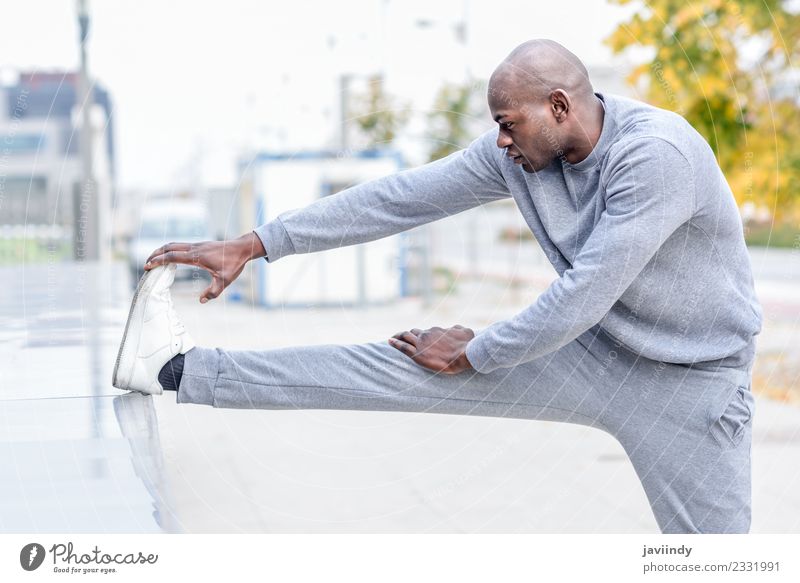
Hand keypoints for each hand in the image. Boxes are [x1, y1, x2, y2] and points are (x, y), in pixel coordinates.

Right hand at [144, 232, 265, 302]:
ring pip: (174, 244)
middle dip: (155, 254)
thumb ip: (213, 292)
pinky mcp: (200, 245)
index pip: (172, 257)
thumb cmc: (234, 264)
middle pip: (168, 247)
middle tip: (145, 263)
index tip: (147, 266)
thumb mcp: (225, 281)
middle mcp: (194, 248)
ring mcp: (196, 245)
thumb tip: (201, 301)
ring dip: (162, 250)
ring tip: (154, 259)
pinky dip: (171, 250)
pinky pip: (180, 245)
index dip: (158, 261)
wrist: (242, 248)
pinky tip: (170, 257)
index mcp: (196, 256)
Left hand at [389, 325, 474, 373]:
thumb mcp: (465, 331)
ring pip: (406, 336)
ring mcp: (421, 344)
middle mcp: (427, 334)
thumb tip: (455, 327)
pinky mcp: (417, 354)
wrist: (464, 355)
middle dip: (408, 334)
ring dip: (398, 336)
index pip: (426, 331)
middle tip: (401, 336)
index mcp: (436, 330)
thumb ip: (457, 328)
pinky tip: (389, 341)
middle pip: (413, 332)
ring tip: (392, 338)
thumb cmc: (467, 345)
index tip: (420, 338)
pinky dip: (395, 343)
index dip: (422, 335)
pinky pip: (402, 347)